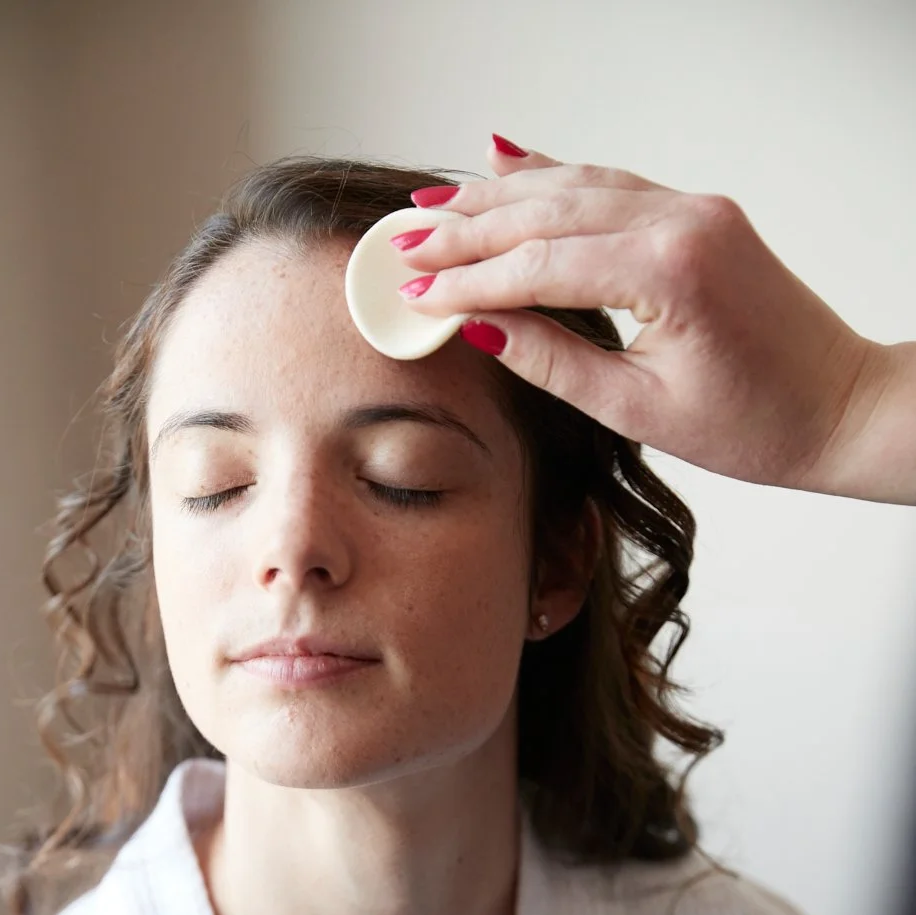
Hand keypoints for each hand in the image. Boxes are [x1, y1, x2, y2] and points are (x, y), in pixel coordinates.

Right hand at [398, 138, 911, 502]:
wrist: (837, 405)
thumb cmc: (755, 424)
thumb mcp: (639, 410)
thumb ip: (553, 361)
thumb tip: (477, 326)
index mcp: (668, 271)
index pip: (540, 264)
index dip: (468, 279)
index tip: (414, 290)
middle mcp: (681, 221)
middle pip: (548, 211)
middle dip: (468, 228)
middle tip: (403, 242)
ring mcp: (693, 208)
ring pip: (574, 187)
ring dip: (498, 196)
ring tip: (433, 206)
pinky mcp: (698, 213)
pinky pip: (610, 184)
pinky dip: (553, 177)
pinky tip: (507, 163)